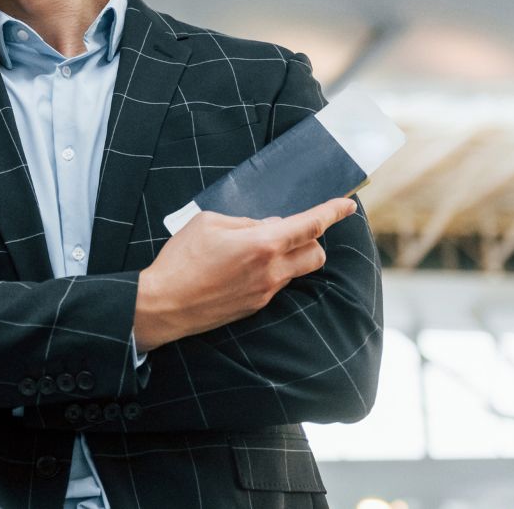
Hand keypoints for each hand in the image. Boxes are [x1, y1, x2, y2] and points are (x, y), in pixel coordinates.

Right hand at [133, 197, 356, 351]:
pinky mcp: (255, 306)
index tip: (348, 206)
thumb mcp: (209, 223)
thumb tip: (264, 227)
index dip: (333, 212)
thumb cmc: (181, 259)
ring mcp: (265, 292)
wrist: (165, 305)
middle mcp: (271, 270)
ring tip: (257, 250)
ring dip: (289, 256)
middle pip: (316, 254)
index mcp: (262, 244)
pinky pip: (276, 284)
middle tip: (291, 230)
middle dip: (312, 239)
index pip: (311, 225)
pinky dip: (270, 272)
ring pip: (296, 271)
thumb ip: (244, 222)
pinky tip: (243, 269)